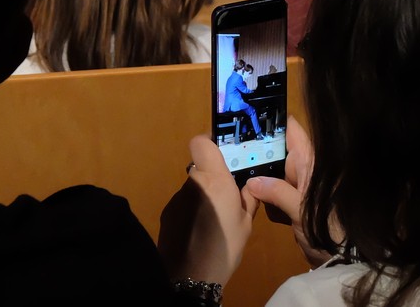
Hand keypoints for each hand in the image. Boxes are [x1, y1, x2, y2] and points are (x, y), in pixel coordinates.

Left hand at [158, 135, 259, 285]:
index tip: (223, 153)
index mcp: (215, 179)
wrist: (191, 277)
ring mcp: (176, 199)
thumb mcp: (246, 223)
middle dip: (213, 177)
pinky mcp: (167, 214)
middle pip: (200, 168)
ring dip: (203, 196)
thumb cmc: (225, 247)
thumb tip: (251, 183)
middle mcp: (192, 183)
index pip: (202, 142)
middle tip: (227, 197)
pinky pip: (184, 204)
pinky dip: (192, 212)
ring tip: (214, 220)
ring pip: (193, 188)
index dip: (211, 143)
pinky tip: (199, 231)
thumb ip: (249, 198)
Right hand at [245, 116, 332, 267]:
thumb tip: (251, 182)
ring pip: (271, 171)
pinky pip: (273, 190)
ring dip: (256, 175)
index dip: (273, 120)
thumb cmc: (328, 229)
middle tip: (228, 148)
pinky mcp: (292, 202)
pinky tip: (246, 194)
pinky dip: (262, 193)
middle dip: (256, 151)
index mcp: (309, 163)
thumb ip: (278, 193)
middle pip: (275, 150)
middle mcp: (303, 169)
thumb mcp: (302, 210)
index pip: (292, 131)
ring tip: (231, 170)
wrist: (340, 256)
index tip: (248, 116)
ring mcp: (297, 185)